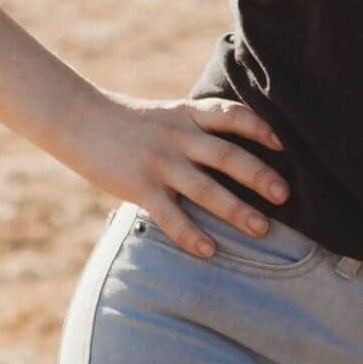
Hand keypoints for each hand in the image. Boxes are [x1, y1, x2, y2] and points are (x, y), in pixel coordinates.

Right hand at [72, 90, 290, 259]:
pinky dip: (191, 235)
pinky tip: (209, 251)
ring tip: (261, 228)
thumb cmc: (128, 120)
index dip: (260, 128)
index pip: (232, 115)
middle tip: (285, 194)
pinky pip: (170, 216)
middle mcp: (178, 137)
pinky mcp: (139, 187)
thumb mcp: (168, 113)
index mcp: (188, 114)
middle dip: (259, 175)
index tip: (283, 144)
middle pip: (228, 156)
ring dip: (236, 210)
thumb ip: (197, 126)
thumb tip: (235, 147)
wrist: (77, 118)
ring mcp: (159, 163)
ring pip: (206, 189)